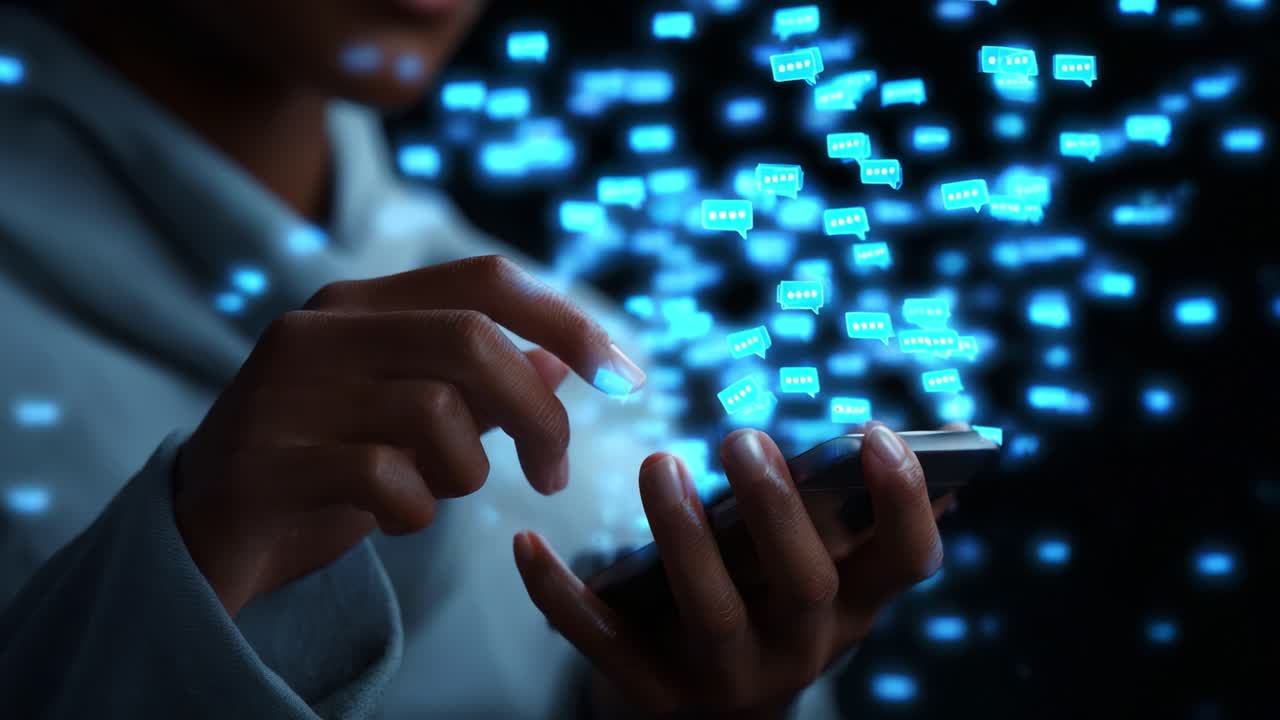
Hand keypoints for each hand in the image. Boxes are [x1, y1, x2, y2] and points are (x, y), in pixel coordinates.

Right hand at [176, 255, 644, 616]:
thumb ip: (481, 385)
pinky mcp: (266, 459)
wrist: (202, 531)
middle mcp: (320, 329)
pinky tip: (392, 519)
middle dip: (538, 415)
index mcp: (361, 304)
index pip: (487, 279)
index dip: (568, 322)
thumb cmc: (324, 467)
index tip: (625, 378)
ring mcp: (286, 389)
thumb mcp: (410, 419)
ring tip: (436, 493)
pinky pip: (387, 479)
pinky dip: (414, 512)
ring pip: (437, 412)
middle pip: (475, 341)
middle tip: (554, 474)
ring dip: (465, 471)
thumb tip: (568, 364)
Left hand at [513, 423, 951, 717]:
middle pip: (805, 585)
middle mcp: (801, 649)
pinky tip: (527, 541)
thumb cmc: (766, 604)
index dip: (902, 500)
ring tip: (659, 465)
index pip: (909, 562)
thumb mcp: (822, 570)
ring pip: (713, 614)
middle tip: (741, 439)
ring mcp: (726, 679)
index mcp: (852, 606)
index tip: (875, 433)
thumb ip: (860, 513)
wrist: (708, 715)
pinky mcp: (653, 695)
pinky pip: (602, 644)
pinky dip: (559, 594)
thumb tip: (944, 438)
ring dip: (684, 537)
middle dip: (776, 510)